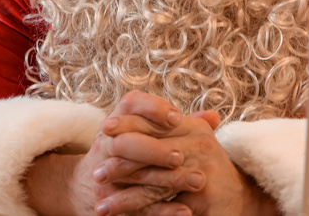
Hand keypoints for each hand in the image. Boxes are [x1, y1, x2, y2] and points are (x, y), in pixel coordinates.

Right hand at [24, 90, 191, 215]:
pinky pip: (134, 205)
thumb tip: (214, 117)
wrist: (95, 180)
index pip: (132, 103)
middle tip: (180, 157)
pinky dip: (161, 210)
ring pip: (132, 173)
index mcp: (120, 117)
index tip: (176, 119)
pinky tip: (184, 211)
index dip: (153, 109)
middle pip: (127, 141)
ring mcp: (104, 170)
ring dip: (165, 179)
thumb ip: (182, 125)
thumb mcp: (152, 131)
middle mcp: (108, 140)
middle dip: (155, 149)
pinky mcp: (108, 199)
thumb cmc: (136, 149)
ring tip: (197, 182)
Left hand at [97, 109, 274, 215]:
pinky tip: (121, 215)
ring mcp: (202, 170)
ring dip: (125, 192)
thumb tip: (132, 106)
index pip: (157, 123)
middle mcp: (201, 145)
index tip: (105, 129)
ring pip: (154, 180)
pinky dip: (139, 211)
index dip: (130, 124)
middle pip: (153, 150)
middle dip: (121, 161)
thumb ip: (171, 127)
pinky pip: (163, 205)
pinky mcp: (201, 196)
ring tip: (101, 201)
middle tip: (95, 172)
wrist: (242, 198)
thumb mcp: (196, 142)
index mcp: (195, 129)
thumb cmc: (211, 170)